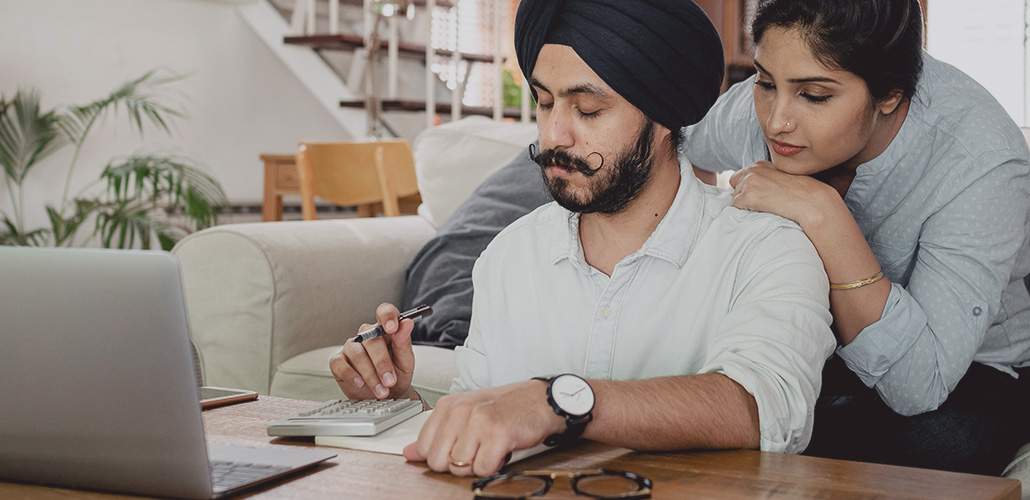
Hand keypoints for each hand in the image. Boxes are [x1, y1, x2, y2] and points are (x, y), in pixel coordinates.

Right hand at [329, 303, 415, 400]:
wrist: (387, 396)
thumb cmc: (396, 375)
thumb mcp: (406, 361)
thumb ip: (404, 342)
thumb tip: (407, 323)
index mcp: (385, 330)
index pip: (385, 312)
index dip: (387, 317)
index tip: (392, 328)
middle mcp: (367, 335)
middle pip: (371, 339)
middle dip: (382, 363)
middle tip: (390, 381)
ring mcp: (351, 347)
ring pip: (357, 353)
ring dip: (370, 374)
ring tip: (381, 390)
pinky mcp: (338, 361)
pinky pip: (340, 364)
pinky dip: (351, 375)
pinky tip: (361, 383)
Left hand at [402, 380, 564, 476]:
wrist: (541, 400)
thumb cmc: (505, 408)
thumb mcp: (465, 415)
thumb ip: (436, 434)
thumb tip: (409, 453)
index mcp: (448, 405)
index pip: (424, 447)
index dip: (443, 455)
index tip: (459, 447)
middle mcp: (460, 411)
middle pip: (438, 461)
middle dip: (458, 463)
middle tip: (477, 448)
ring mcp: (478, 422)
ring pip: (459, 467)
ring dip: (477, 464)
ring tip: (489, 447)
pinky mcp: (497, 434)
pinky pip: (482, 469)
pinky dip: (493, 465)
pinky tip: (501, 450)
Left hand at [729, 161, 838, 228]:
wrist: (811, 201)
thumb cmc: (802, 194)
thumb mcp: (782, 179)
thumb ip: (767, 180)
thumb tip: (756, 190)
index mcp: (761, 164)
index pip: (741, 175)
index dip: (748, 188)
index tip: (761, 195)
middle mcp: (753, 170)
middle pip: (734, 184)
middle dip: (743, 194)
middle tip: (762, 202)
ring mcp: (749, 182)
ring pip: (735, 197)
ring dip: (745, 204)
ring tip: (766, 207)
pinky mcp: (747, 196)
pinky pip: (736, 208)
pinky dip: (745, 212)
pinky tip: (761, 212)